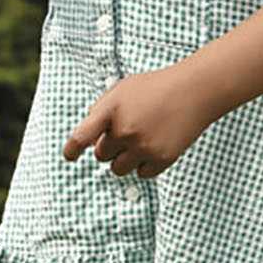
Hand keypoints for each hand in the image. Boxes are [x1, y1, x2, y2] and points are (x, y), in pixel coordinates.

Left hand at [63, 62, 218, 177]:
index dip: (72, 149)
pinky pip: (141, 174)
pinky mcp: (160, 159)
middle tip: (128, 132)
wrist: (193, 91)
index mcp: (112, 109)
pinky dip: (145, 164)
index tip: (69, 157)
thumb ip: (101, 110)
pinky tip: (156, 144)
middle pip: (101, 155)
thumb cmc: (155, 88)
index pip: (82, 136)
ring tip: (141, 138)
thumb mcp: (123, 88)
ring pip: (118, 169)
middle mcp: (125, 129)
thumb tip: (88, 141)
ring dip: (125, 159)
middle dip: (110, 147)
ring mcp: (143, 146)